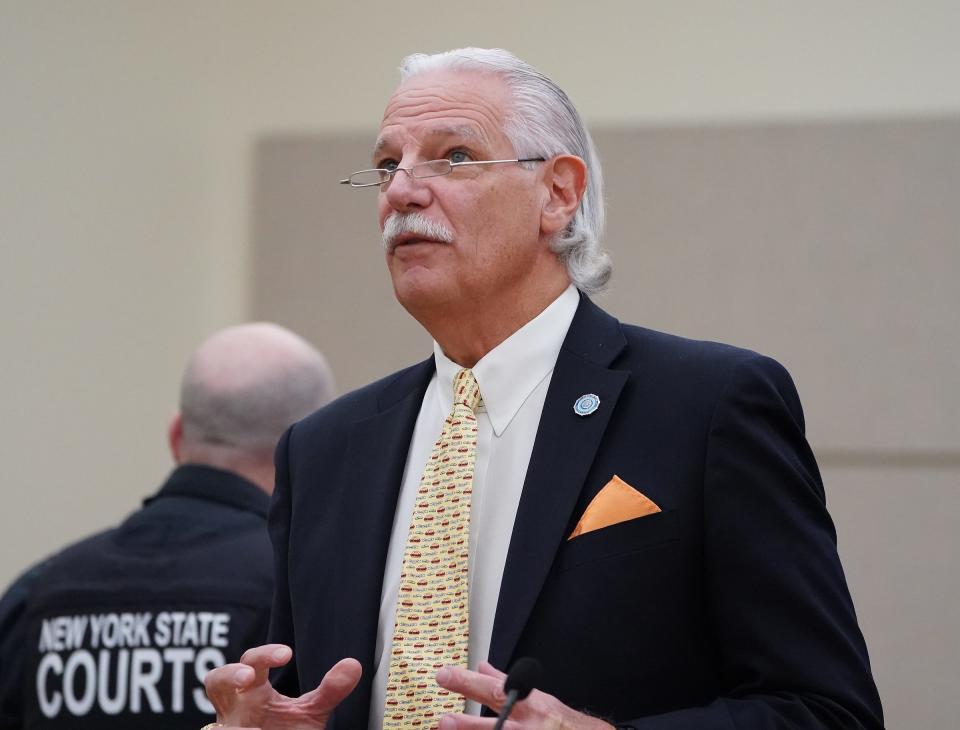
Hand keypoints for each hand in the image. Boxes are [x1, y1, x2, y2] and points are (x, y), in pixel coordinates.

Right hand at [203, 644, 360, 729]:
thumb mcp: (310, 712)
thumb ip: (329, 691)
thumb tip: (354, 665)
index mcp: (254, 691)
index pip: (252, 662)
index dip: (264, 654)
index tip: (287, 653)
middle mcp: (235, 709)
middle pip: (216, 681)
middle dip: (229, 675)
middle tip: (248, 676)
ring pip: (211, 725)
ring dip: (225, 726)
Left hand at [435, 662, 613, 728]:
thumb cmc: (560, 721)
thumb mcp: (537, 698)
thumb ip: (506, 684)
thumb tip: (480, 668)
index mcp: (530, 705)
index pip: (495, 689)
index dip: (468, 683)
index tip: (444, 675)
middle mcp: (529, 727)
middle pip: (497, 724)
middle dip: (469, 724)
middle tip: (444, 720)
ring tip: (449, 729)